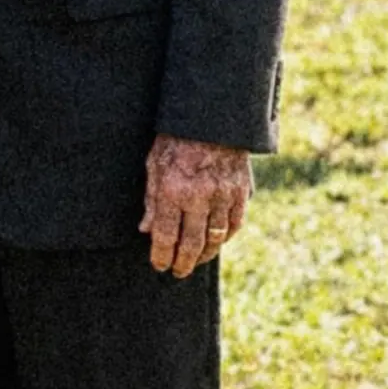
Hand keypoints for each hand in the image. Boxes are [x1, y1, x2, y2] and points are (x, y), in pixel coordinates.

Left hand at [139, 134, 251, 277]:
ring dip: (205, 255)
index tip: (159, 266)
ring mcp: (223, 195)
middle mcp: (199, 196)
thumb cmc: (176, 137)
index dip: (162, 256)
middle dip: (183, 263)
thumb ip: (152, 199)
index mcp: (173, 189)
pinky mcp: (240, 191)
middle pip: (192, 244)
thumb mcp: (154, 163)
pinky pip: (234, 224)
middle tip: (177, 272)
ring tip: (195, 261)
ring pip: (216, 238)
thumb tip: (146, 230)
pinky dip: (225, 237)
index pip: (166, 236)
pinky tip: (217, 242)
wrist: (212, 116)